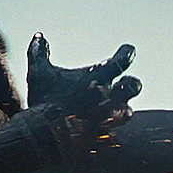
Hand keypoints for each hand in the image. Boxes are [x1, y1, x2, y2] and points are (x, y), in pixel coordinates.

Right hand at [25, 33, 141, 130]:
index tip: (126, 51)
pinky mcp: (105, 135)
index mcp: (97, 76)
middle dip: (129, 84)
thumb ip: (39, 53)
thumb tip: (38, 37)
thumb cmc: (45, 101)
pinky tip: (101, 131)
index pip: (123, 59)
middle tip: (122, 85)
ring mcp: (110, 117)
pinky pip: (115, 133)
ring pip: (128, 111)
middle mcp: (109, 95)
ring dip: (121, 110)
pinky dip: (109, 131)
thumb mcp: (39, 74)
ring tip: (112, 111)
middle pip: (133, 85)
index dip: (127, 52)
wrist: (46, 136)